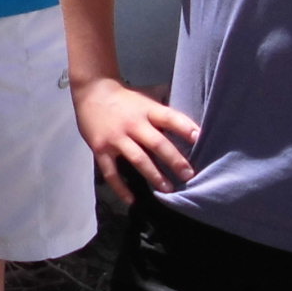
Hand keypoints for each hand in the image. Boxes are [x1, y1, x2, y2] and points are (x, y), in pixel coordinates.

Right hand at [70, 73, 199, 197]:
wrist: (92, 91)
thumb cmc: (125, 98)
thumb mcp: (146, 97)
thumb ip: (163, 109)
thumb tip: (189, 116)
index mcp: (147, 110)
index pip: (169, 117)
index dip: (184, 127)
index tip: (199, 138)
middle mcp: (133, 124)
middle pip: (157, 143)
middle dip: (174, 160)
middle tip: (189, 175)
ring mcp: (116, 138)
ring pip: (138, 159)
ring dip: (154, 175)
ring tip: (168, 189)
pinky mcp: (101, 149)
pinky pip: (111, 172)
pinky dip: (121, 188)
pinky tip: (132, 200)